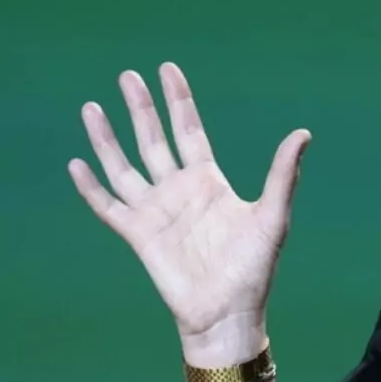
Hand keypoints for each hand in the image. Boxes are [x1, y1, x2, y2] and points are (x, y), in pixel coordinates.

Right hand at [68, 63, 310, 357]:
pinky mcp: (137, 235)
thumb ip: (283, 174)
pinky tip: (77, 164)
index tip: (167, 69)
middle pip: (153, 139)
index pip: (189, 130)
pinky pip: (108, 206)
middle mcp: (178, 190)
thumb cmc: (255, 267)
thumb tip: (303, 133)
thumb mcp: (273, 215)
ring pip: (124, 166)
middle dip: (141, 108)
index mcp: (209, 181)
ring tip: (91, 107)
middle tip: (127, 74)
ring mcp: (155, 211)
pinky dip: (91, 187)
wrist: (228, 312)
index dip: (178, 101)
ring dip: (107, 139)